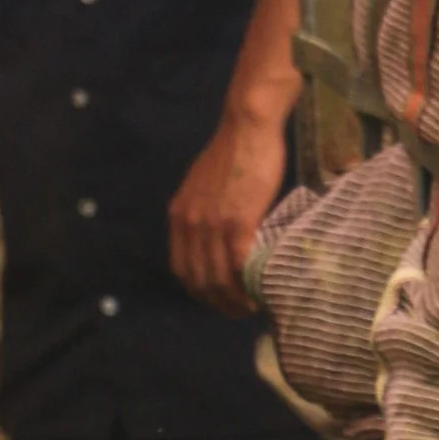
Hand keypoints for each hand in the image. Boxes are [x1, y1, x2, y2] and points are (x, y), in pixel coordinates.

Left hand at [168, 100, 291, 314]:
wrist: (248, 128)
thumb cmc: (234, 153)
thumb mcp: (204, 187)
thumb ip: (204, 213)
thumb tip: (216, 238)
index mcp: (179, 215)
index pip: (181, 268)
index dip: (198, 291)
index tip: (217, 300)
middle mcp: (189, 223)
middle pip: (198, 280)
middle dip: (217, 303)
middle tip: (239, 311)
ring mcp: (212, 224)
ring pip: (217, 279)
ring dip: (234, 300)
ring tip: (251, 307)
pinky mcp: (238, 221)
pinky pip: (238, 266)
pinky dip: (247, 285)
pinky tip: (259, 292)